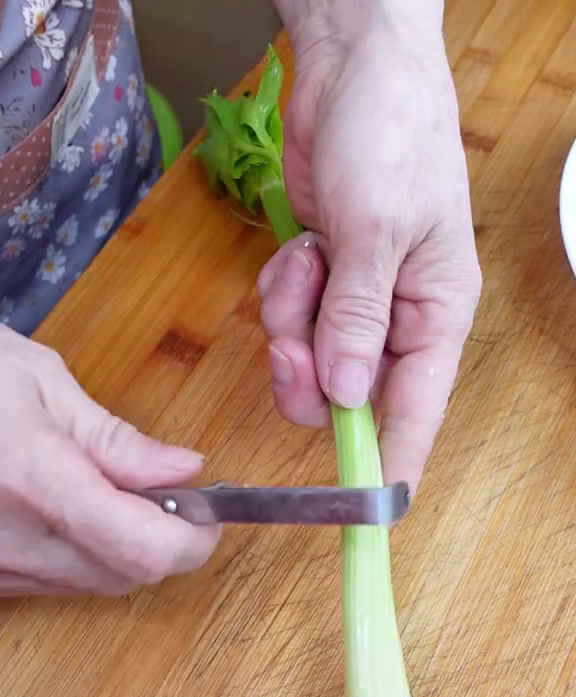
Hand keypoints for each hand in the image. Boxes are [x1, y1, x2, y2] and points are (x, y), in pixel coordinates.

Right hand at [0, 328, 218, 595]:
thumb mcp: (39, 384)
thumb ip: (117, 440)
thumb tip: (184, 471)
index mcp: (33, 479)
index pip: (144, 549)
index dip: (191, 540)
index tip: (205, 512)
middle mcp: (11, 541)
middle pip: (126, 578)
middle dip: (163, 543)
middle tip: (164, 494)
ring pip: (93, 586)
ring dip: (123, 550)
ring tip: (106, 492)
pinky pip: (55, 584)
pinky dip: (83, 555)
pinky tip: (69, 511)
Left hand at [261, 1, 481, 493]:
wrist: (351, 68)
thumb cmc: (390, 136)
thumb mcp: (378, 229)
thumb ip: (359, 318)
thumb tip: (346, 397)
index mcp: (437, 311)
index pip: (419, 407)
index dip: (395, 459)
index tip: (370, 508)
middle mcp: (399, 316)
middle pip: (348, 393)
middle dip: (310, 373)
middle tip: (292, 344)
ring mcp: (356, 299)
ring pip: (309, 359)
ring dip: (292, 321)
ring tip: (307, 262)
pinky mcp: (320, 280)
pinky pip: (287, 319)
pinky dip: (282, 292)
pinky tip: (299, 249)